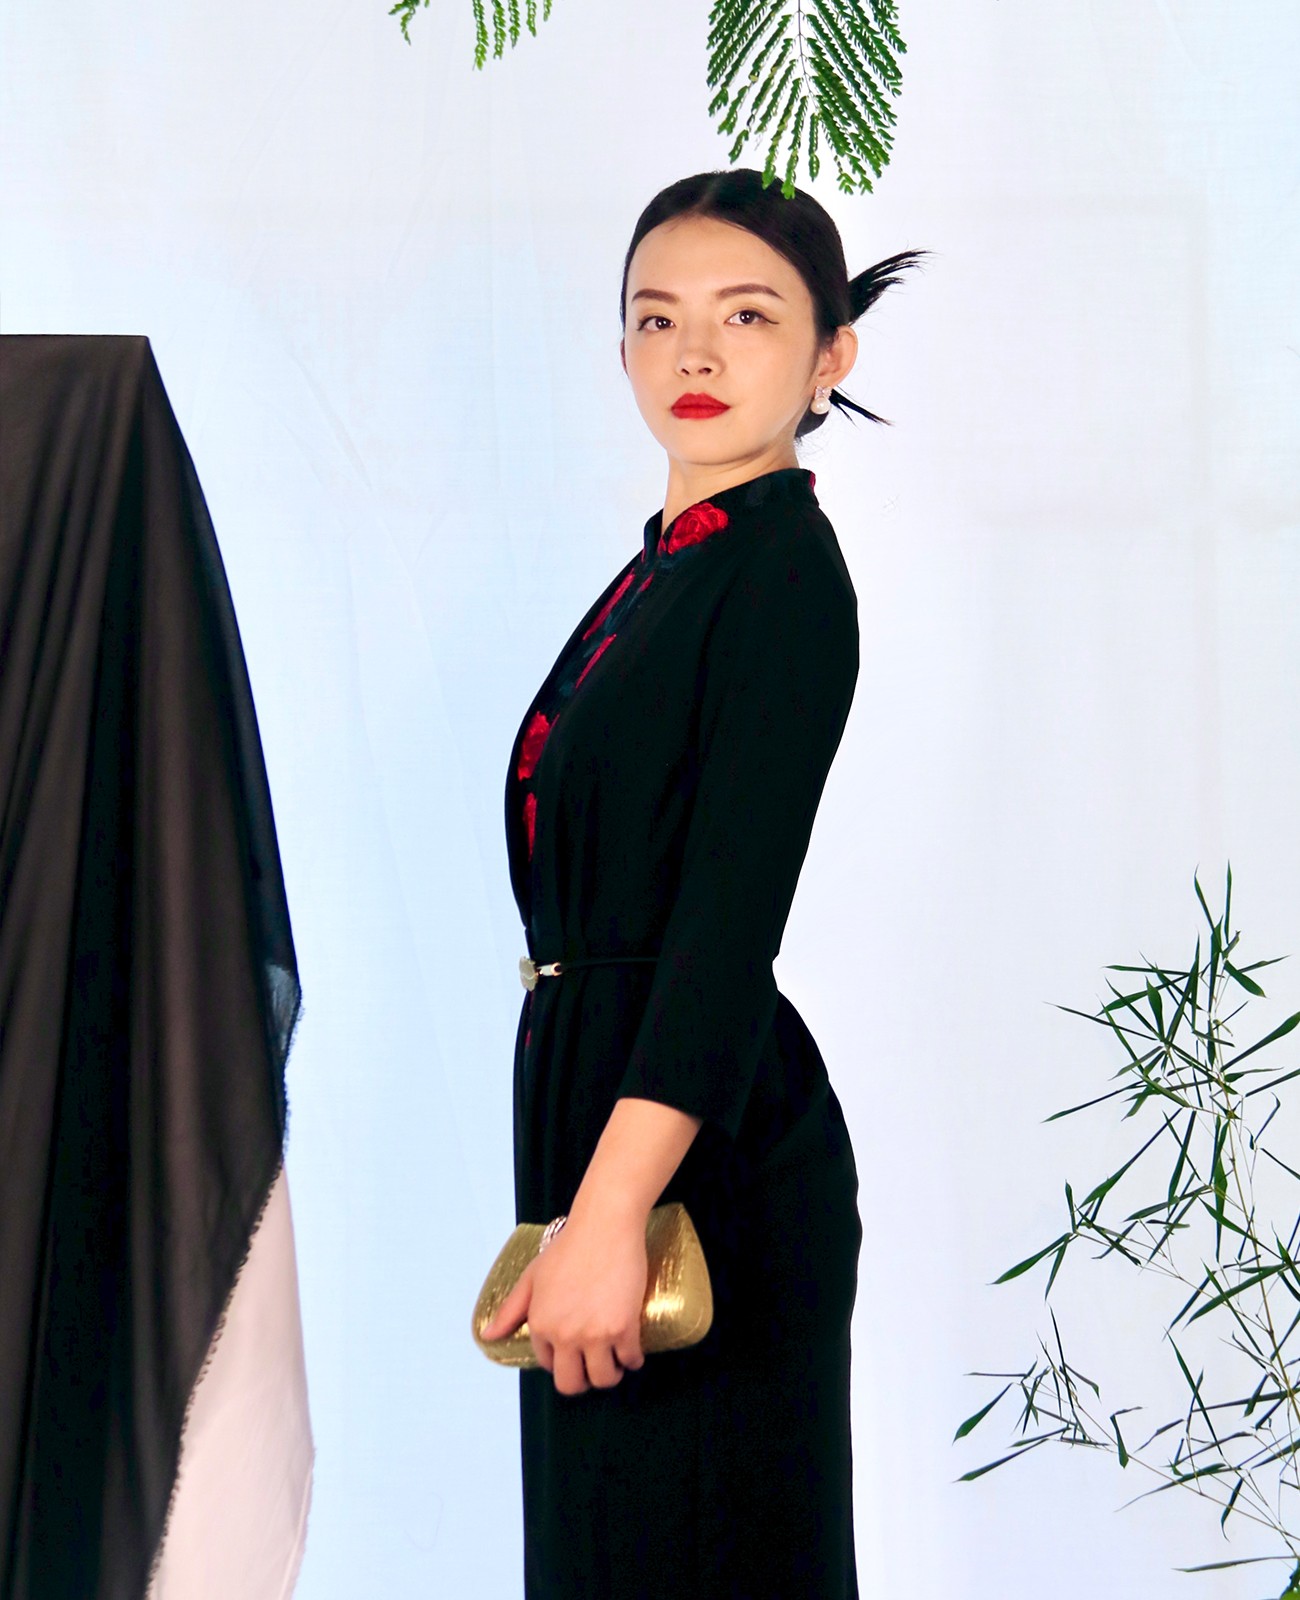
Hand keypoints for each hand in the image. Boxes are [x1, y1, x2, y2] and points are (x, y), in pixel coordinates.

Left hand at [480, 1210, 648, 1394]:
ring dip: (610, 1375)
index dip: (562, 1361)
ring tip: (615, 1361)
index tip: (574, 1353)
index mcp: (541, 1324)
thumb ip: (511, 1309)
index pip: (549, 1364)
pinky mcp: (624, 1328)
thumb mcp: (532, 1276)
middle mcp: (564, 1335)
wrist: (604, 1226)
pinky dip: (633, 1359)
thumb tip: (488, 1336)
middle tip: (594, 1368)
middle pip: (572, 1384)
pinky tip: (633, 1352)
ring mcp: (595, 1334)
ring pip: (603, 1378)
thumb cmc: (569, 1246)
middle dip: (583, 1381)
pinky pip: (630, 1359)